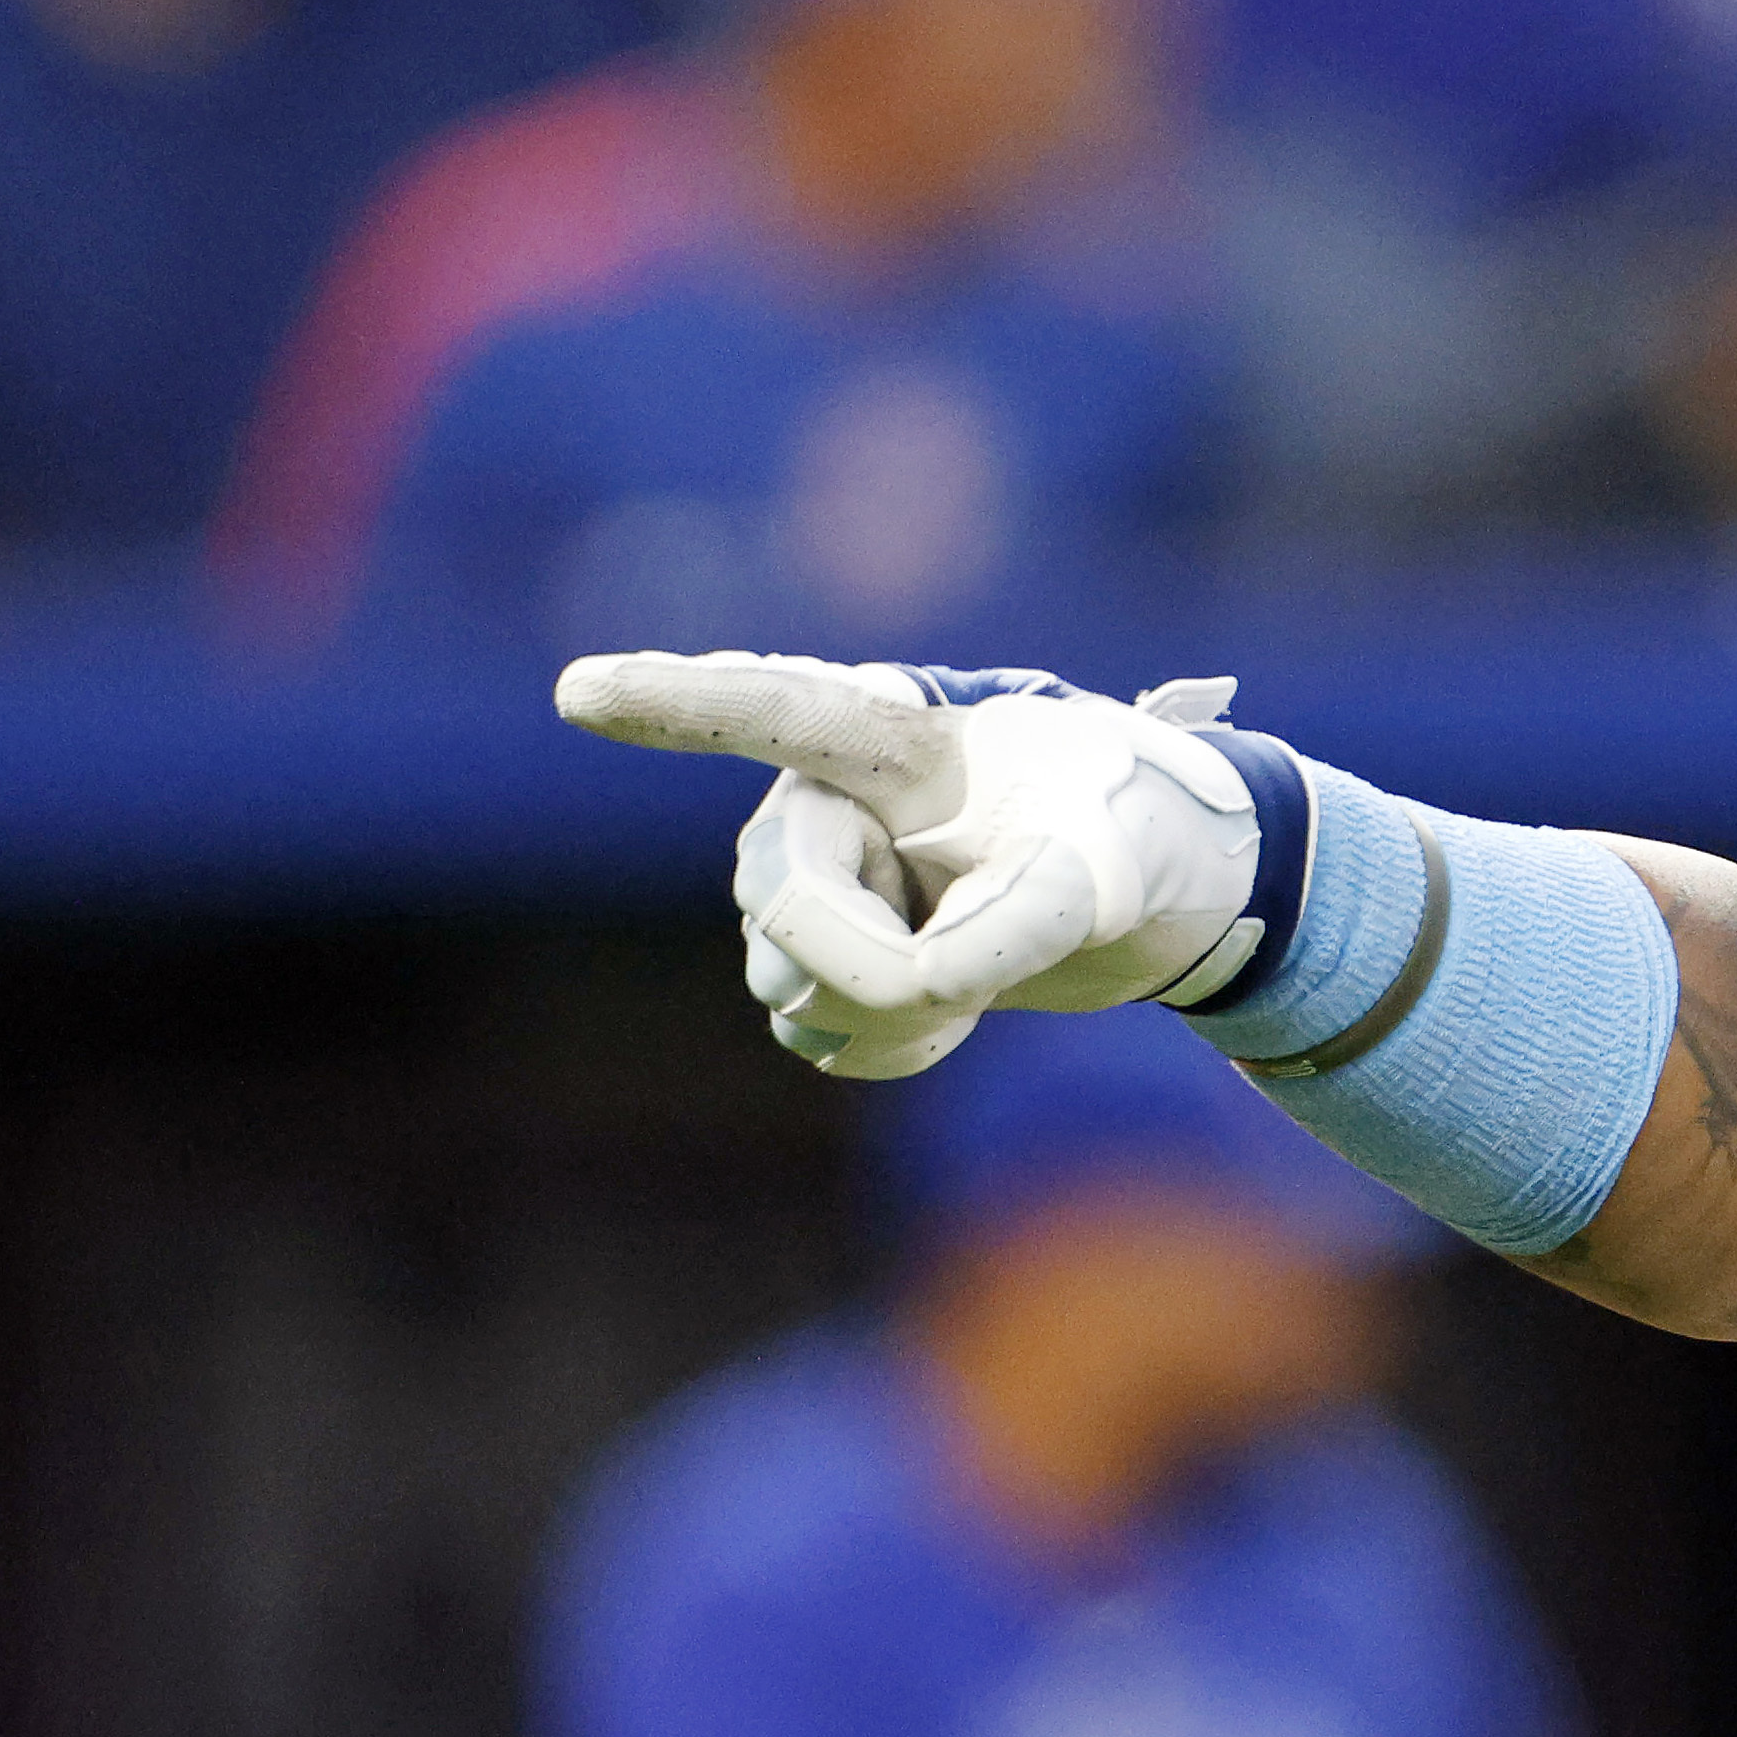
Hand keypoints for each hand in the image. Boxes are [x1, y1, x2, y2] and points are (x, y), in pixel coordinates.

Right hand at [556, 655, 1268, 1078]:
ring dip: (889, 1009)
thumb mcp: (1104, 873)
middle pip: (783, 904)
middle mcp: (825, 800)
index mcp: (895, 739)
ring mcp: (815, 878)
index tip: (580, 691)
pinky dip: (883, 1045)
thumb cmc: (1134, 834)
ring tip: (981, 967)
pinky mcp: (827, 949)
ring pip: (787, 980)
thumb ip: (1014, 925)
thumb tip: (917, 988)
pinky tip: (952, 1019)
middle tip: (969, 976)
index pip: (776, 712)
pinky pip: (810, 1029)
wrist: (1156, 888)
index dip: (677, 703)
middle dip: (870, 963)